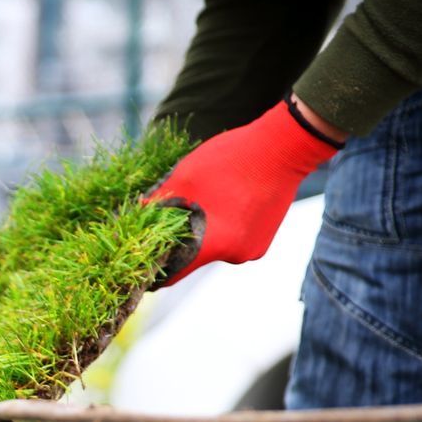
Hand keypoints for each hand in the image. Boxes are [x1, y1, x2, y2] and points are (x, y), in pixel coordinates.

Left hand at [147, 98, 342, 285]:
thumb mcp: (185, 177)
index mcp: (214, 245)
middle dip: (177, 244)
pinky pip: (232, 242)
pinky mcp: (262, 241)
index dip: (154, 269)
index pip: (173, 274)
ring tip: (201, 207)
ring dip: (202, 234)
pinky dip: (222, 230)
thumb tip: (137, 215)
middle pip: (193, 259)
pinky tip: (223, 206)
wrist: (284, 147)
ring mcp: (252, 250)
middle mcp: (234, 256)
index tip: (140, 260)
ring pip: (214, 249)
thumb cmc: (231, 159)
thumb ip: (158, 203)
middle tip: (168, 222)